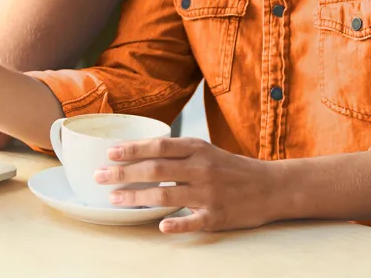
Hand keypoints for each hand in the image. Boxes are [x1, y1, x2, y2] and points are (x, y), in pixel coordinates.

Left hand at [94, 137, 276, 232]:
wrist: (271, 186)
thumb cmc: (229, 167)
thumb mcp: (205, 150)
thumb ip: (176, 152)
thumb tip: (136, 154)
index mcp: (197, 149)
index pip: (158, 146)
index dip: (132, 149)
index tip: (109, 153)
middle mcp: (201, 168)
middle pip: (156, 169)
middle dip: (124, 173)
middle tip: (99, 176)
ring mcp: (209, 194)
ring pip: (166, 195)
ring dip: (136, 197)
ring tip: (114, 199)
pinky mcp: (217, 217)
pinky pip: (192, 221)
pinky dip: (176, 223)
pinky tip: (159, 225)